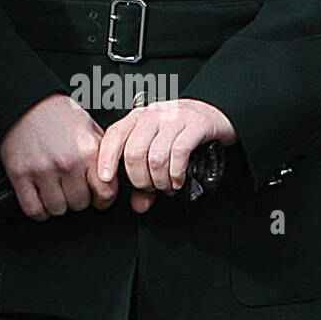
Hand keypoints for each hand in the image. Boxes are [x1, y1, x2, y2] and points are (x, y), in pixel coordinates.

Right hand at [0, 93, 116, 220]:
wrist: (24, 101)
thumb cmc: (57, 114)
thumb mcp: (89, 127)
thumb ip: (102, 154)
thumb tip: (112, 180)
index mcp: (88, 150)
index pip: (105, 193)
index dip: (102, 198)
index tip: (96, 197)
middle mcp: (67, 163)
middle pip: (80, 204)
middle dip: (77, 198)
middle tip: (71, 186)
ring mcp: (42, 170)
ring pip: (58, 209)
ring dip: (57, 204)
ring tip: (55, 189)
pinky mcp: (20, 175)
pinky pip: (34, 209)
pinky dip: (38, 210)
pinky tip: (40, 199)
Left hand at [97, 98, 237, 212]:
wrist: (214, 114)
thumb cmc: (181, 133)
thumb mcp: (158, 150)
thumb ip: (145, 176)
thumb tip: (138, 205)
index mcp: (138, 117)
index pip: (115, 135)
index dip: (107, 159)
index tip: (106, 180)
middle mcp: (153, 115)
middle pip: (134, 152)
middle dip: (140, 179)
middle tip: (151, 188)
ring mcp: (175, 117)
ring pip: (156, 156)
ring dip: (160, 180)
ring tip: (166, 187)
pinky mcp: (196, 124)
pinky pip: (179, 153)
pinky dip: (176, 173)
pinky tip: (178, 181)